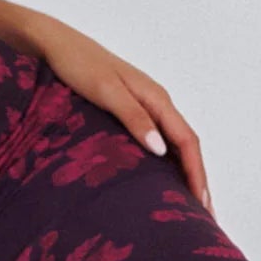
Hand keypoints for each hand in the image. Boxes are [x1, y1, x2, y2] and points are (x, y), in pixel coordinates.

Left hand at [21, 12, 212, 216]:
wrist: (54, 44)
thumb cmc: (78, 65)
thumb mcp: (106, 90)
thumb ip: (133, 117)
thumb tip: (160, 149)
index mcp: (156, 97)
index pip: (187, 140)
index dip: (197, 172)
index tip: (202, 204)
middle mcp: (155, 101)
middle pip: (186, 144)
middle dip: (197, 179)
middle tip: (206, 217)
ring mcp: (143, 105)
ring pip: (174, 143)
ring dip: (184, 172)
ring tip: (189, 205)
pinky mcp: (128, 109)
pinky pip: (157, 139)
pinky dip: (167, 162)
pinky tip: (161, 179)